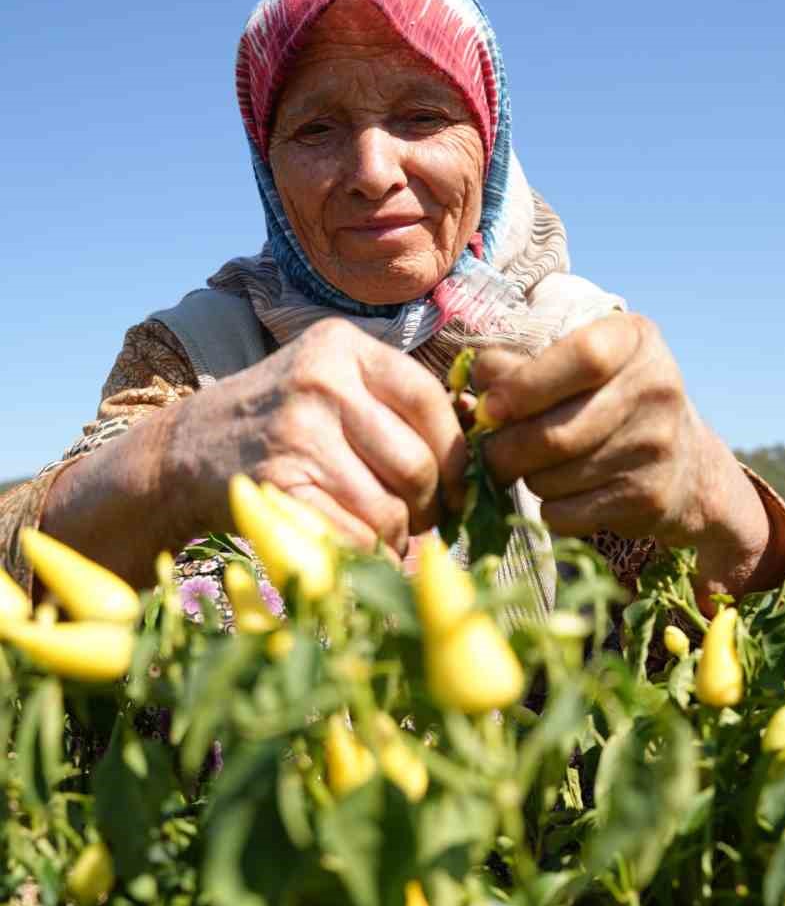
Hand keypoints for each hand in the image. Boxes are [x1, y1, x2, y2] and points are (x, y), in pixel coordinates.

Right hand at [175, 318, 467, 558]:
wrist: (184, 451)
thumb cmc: (278, 422)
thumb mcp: (329, 384)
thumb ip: (392, 403)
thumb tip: (479, 444)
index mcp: (344, 347)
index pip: (431, 402)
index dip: (456, 455)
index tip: (457, 487)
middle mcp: (321, 381)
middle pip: (418, 464)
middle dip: (430, 507)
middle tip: (421, 521)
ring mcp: (297, 433)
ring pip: (390, 510)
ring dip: (397, 538)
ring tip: (386, 537)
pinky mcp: (278, 486)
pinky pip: (353, 538)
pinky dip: (366, 557)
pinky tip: (360, 552)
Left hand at [471, 314, 774, 603]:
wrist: (688, 465)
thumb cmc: (611, 400)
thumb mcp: (582, 362)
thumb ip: (526, 362)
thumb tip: (477, 381)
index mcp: (634, 340)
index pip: (581, 358)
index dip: (524, 385)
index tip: (490, 406)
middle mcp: (656, 390)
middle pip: (555, 433)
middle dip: (504, 448)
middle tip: (492, 450)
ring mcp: (656, 448)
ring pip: (552, 478)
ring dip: (527, 477)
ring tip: (537, 465)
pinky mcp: (649, 499)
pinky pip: (565, 514)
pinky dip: (549, 508)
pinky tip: (563, 491)